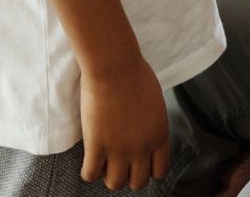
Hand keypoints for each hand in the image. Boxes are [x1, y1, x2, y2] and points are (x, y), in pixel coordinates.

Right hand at [79, 54, 170, 190]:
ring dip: (108, 176)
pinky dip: (88, 171)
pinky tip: (89, 159)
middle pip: (137, 182)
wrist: (115, 65)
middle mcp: (142, 147)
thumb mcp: (155, 103)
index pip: (160, 171)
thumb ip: (151, 124)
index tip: (137, 161)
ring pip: (115, 184)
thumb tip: (144, 133)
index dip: (147, 169)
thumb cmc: (135, 75)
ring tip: (103, 161)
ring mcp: (119, 149)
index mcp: (159, 135)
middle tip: (118, 162)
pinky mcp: (97, 146)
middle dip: (128, 175)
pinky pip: (90, 175)